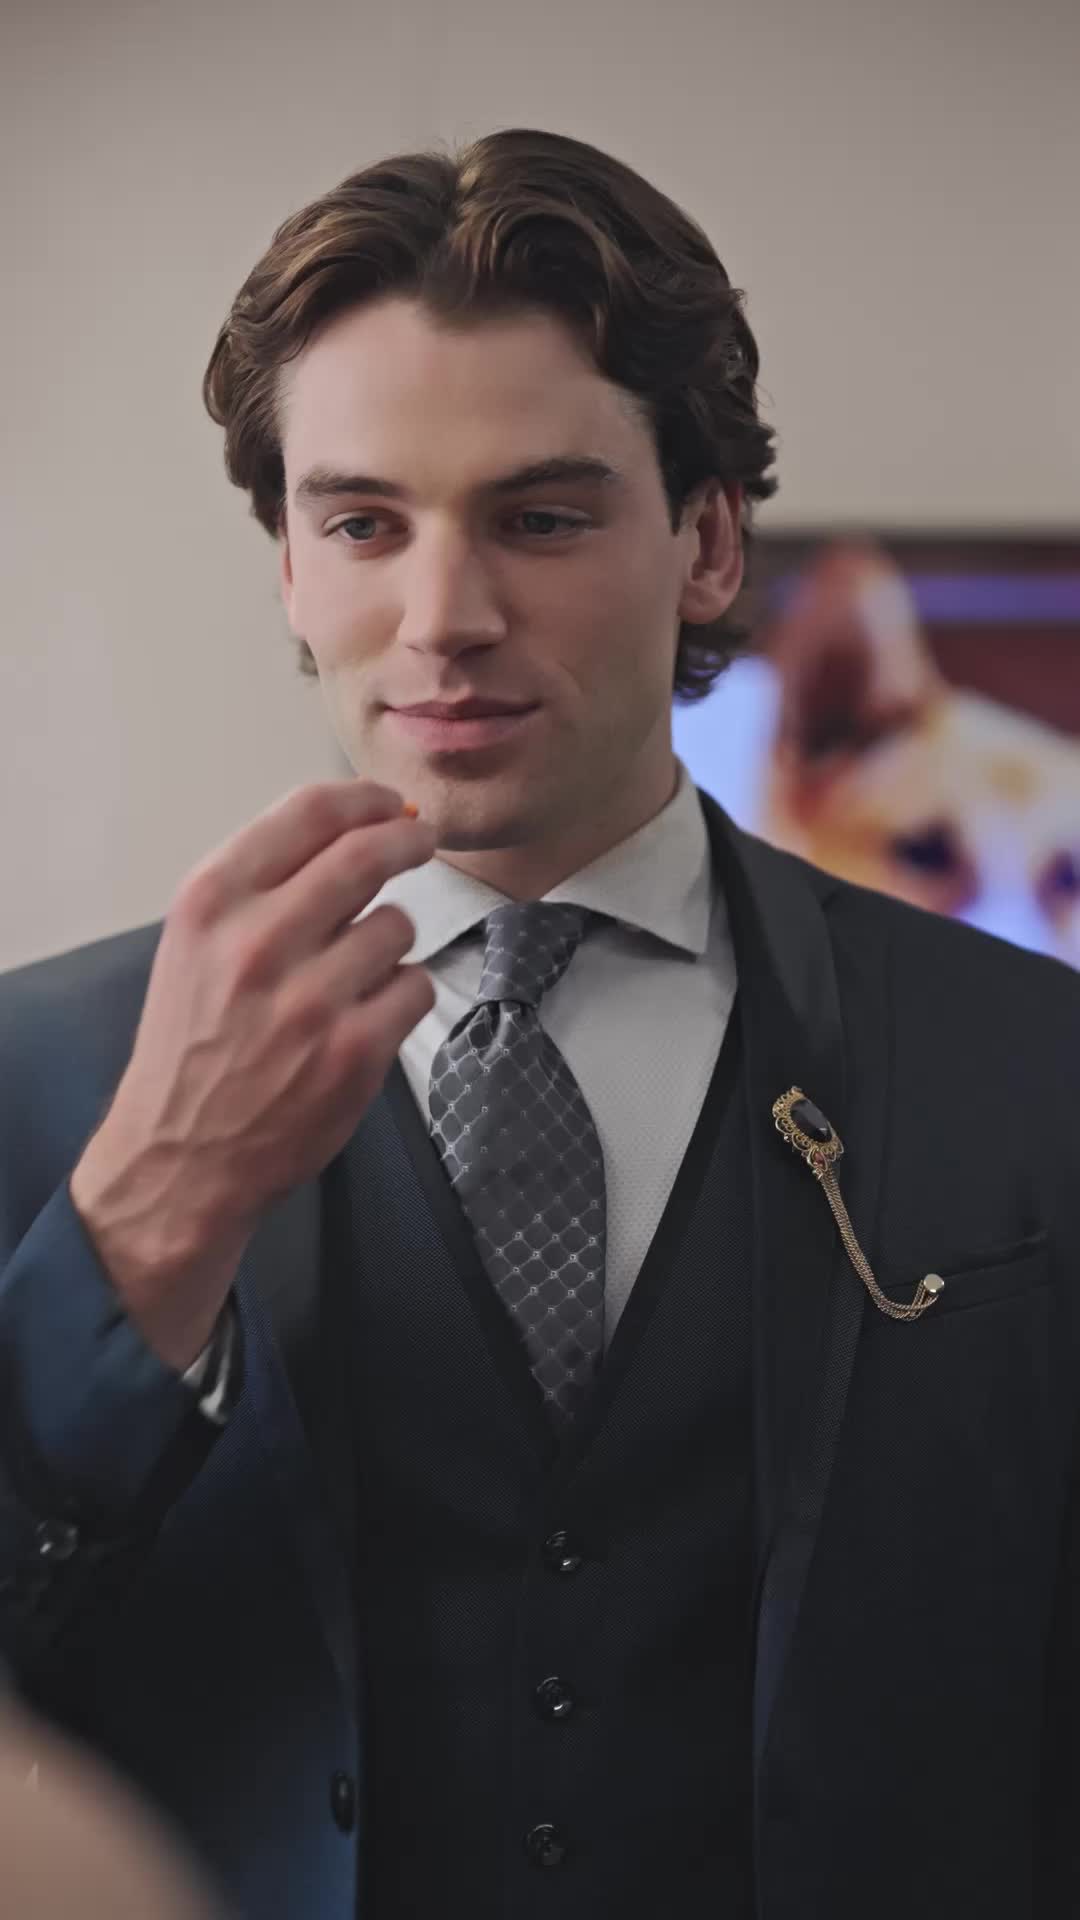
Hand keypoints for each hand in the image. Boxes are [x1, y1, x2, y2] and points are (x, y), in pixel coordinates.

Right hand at [70, 780, 437, 1367]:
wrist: (181, 1155)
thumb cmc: (193, 1043)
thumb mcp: (197, 942)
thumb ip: (263, 883)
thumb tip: (355, 827)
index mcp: (212, 901)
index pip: (310, 812)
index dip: (366, 798)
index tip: (390, 804)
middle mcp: (257, 942)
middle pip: (368, 853)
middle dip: (408, 839)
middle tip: (420, 841)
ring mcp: (309, 999)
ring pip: (397, 925)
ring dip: (392, 938)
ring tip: (359, 969)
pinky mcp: (353, 1051)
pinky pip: (414, 986)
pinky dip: (402, 994)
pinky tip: (368, 1013)